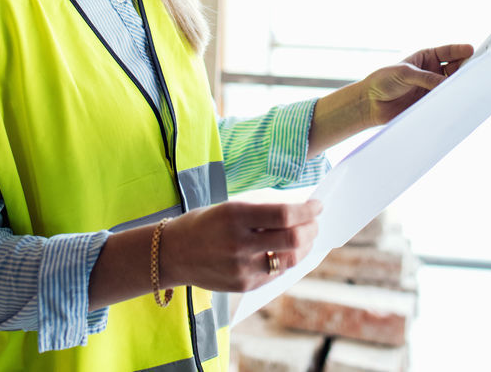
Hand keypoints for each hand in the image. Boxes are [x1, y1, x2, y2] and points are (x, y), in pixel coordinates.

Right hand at [160, 199, 322, 292]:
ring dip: (305, 246)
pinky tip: (288, 251)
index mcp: (235, 216)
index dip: (307, 210)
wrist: (173, 254)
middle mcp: (239, 243)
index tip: (317, 205)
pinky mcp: (243, 284)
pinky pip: (277, 273)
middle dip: (311, 228)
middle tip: (315, 222)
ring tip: (306, 237)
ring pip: (290, 259)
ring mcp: (242, 267)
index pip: (284, 214)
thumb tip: (299, 209)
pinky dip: (288, 260)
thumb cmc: (204, 224)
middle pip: (292, 238)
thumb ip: (262, 210)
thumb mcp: (229, 207)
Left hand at [361, 43, 473, 126]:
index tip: (472, 50)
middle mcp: (432, 72)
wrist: (371, 103)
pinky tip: (457, 102)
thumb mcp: (405, 73)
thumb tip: (448, 84)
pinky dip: (451, 101)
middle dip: (465, 69)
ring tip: (467, 87)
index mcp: (426, 57)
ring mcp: (432, 88)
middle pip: (456, 68)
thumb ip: (427, 78)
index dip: (461, 50)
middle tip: (474, 71)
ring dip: (458, 86)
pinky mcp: (430, 103)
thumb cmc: (384, 80)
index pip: (448, 52)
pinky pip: (444, 101)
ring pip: (452, 86)